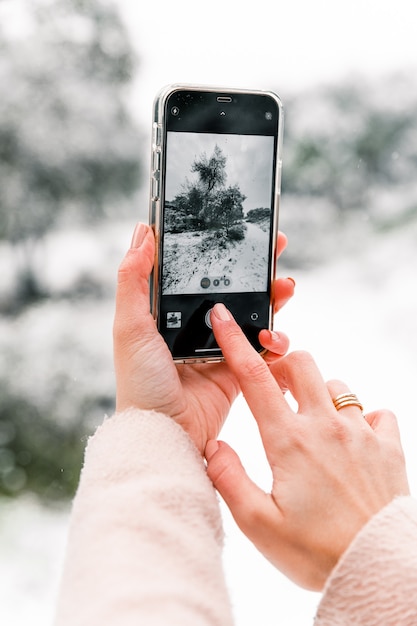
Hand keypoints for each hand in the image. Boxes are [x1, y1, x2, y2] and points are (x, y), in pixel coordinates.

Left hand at [113, 223, 293, 454]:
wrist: (166, 433)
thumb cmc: (141, 383)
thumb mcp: (130, 326)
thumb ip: (134, 280)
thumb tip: (143, 233)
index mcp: (170, 314)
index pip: (199, 272)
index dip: (219, 249)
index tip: (239, 228)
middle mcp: (196, 327)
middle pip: (233, 289)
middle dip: (257, 268)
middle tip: (276, 247)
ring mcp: (219, 348)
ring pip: (254, 314)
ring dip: (273, 298)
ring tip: (284, 287)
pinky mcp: (238, 371)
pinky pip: (263, 350)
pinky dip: (276, 341)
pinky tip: (275, 337)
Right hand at [206, 304, 409, 589]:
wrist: (377, 567)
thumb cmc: (316, 552)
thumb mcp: (258, 524)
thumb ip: (228, 479)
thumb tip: (213, 445)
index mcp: (289, 441)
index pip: (255, 378)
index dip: (235, 342)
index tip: (223, 317)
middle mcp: (326, 426)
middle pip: (302, 363)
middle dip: (282, 363)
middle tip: (274, 386)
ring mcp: (361, 433)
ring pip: (337, 386)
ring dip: (318, 394)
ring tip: (311, 423)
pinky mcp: (388, 446)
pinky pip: (376, 412)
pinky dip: (361, 417)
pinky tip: (353, 439)